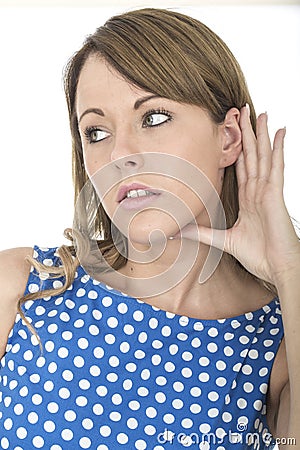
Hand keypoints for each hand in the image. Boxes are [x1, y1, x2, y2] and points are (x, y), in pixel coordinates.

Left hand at [176, 105, 299, 284]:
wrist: (276, 268)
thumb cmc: (258, 255)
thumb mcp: (223, 241)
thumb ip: (201, 234)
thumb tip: (176, 233)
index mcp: (247, 199)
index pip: (241, 167)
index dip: (237, 149)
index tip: (231, 132)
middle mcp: (258, 191)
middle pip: (251, 155)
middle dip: (247, 133)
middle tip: (242, 111)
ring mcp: (267, 191)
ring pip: (263, 156)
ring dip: (262, 134)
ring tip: (261, 113)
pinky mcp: (275, 195)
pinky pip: (277, 167)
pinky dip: (278, 149)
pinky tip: (279, 132)